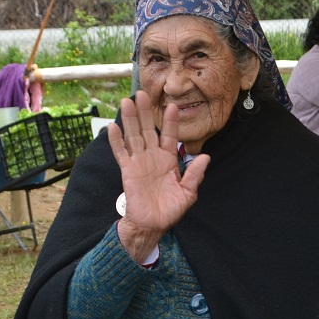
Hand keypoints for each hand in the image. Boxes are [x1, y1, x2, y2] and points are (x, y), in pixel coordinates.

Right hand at [107, 91, 209, 260]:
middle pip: (148, 129)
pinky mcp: (127, 170)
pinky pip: (121, 153)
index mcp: (168, 160)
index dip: (170, 122)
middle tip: (142, 94)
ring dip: (129, 119)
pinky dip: (116, 141)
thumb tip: (205, 157)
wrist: (152, 224)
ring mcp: (139, 162)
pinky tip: (112, 127)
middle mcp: (152, 157)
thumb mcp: (188, 193)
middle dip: (145, 112)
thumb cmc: (171, 210)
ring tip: (127, 102)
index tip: (173, 106)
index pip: (169, 136)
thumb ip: (194, 175)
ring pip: (133, 136)